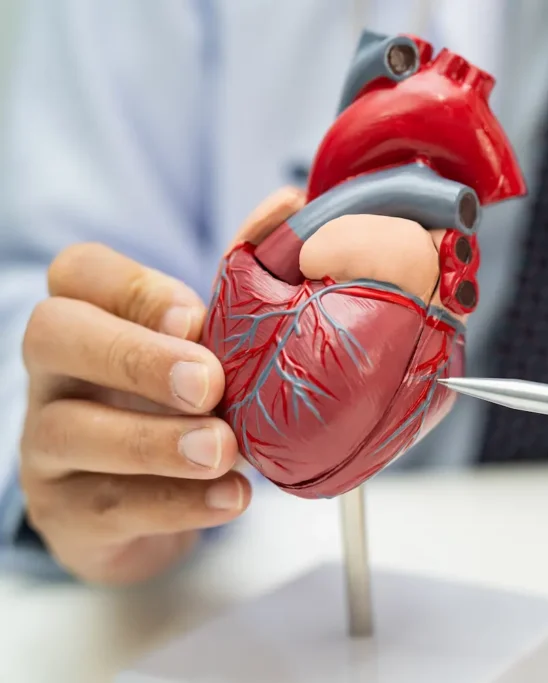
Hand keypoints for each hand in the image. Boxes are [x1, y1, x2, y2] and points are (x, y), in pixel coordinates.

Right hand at [19, 242, 251, 584]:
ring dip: (155, 441)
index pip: (79, 273)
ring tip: (224, 450)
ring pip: (70, 431)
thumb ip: (246, 273)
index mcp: (89, 312)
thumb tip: (288, 202)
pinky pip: (105, 506)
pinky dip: (175, 503)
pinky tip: (230, 498)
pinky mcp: (65, 511)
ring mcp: (45, 441)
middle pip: (53, 336)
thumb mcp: (216, 341)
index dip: (133, 288)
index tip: (197, 316)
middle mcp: (53, 369)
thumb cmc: (189, 401)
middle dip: (135, 358)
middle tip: (209, 383)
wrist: (162, 500)